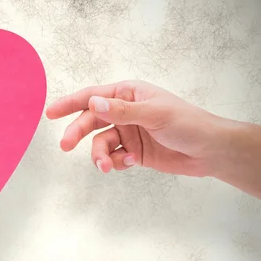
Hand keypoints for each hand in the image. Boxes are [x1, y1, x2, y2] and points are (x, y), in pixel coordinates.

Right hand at [46, 80, 226, 176]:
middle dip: (78, 134)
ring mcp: (128, 133)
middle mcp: (124, 112)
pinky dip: (117, 162)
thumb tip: (92, 105)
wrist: (210, 152)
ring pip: (100, 144)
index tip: (50, 113)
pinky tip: (131, 163)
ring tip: (108, 166)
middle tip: (65, 146)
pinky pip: (114, 157)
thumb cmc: (188, 123)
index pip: (92, 96)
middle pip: (90, 121)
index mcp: (128, 94)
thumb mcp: (154, 114)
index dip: (69, 103)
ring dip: (100, 155)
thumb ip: (122, 111)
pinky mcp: (133, 152)